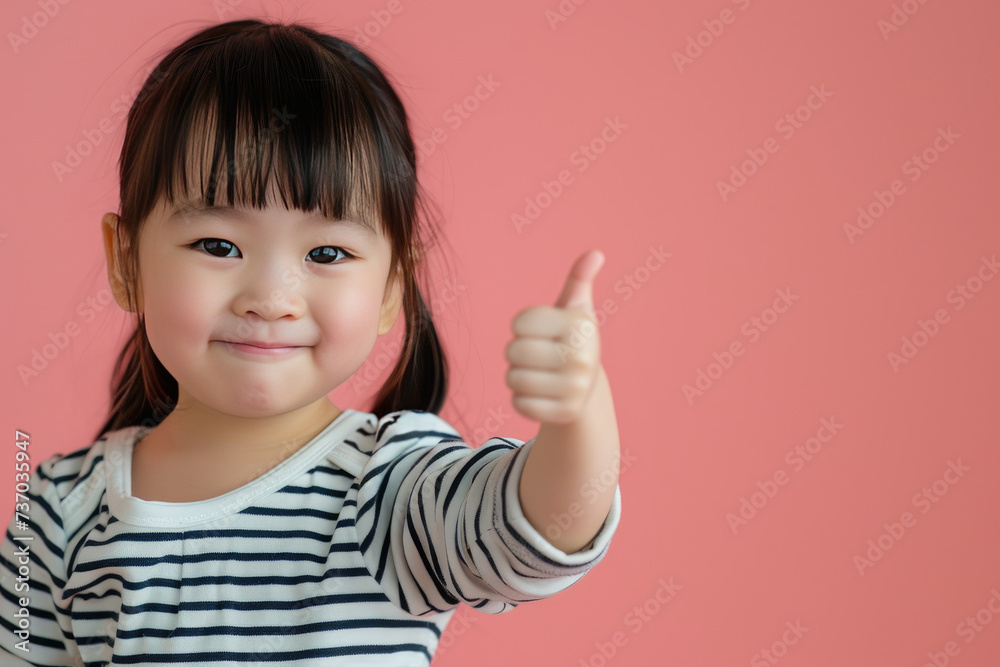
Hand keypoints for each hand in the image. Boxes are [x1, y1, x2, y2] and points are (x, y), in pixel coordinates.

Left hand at [505, 249, 604, 424]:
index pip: (519, 323)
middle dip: (516, 352)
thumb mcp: (575, 310)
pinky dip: (522, 399)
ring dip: (516, 376)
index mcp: (580, 327)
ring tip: (537, 373)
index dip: (521, 326)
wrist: (586, 389)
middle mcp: (582, 358)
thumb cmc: (571, 341)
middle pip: (514, 352)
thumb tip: (595, 253)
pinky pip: (519, 403)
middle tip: (536, 355)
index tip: (538, 331)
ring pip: (513, 379)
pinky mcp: (564, 414)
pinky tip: (540, 394)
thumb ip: (579, 281)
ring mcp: (575, 389)